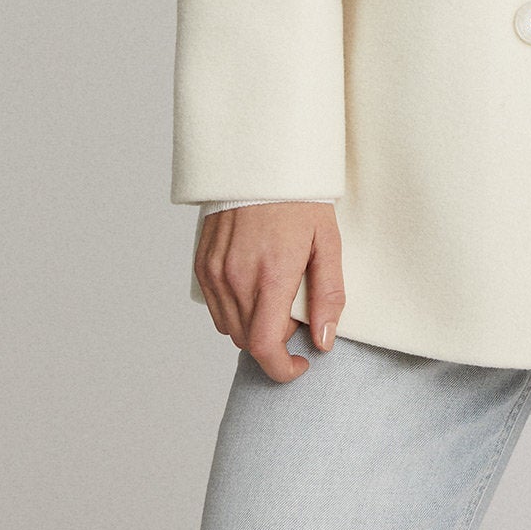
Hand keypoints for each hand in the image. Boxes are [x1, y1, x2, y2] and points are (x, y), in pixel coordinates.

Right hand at [195, 202, 345, 381]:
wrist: (262, 161)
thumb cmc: (300, 199)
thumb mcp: (328, 242)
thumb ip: (328, 295)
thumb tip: (324, 340)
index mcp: (271, 275)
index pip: (264, 346)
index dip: (281, 368)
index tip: (299, 365)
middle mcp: (237, 278)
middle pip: (248, 341)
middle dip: (274, 342)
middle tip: (296, 314)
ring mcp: (215, 272)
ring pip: (230, 328)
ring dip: (253, 327)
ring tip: (275, 297)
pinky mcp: (202, 264)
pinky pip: (216, 307)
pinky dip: (235, 310)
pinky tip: (254, 286)